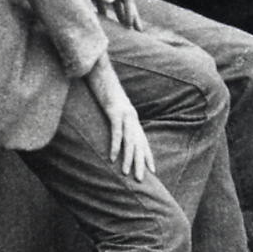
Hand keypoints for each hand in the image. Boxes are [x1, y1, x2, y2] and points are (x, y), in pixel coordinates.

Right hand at [84, 55, 154, 179]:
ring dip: (129, 158)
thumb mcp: (110, 107)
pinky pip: (116, 131)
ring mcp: (124, 113)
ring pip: (130, 140)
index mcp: (132, 117)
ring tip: (128, 174)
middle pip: (140, 144)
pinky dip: (115, 145)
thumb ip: (114, 119)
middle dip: (141, 163)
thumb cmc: (103, 89)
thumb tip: (114, 132)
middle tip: (142, 181)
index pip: (143, 140)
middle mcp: (132, 117)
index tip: (153, 171)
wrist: (100, 70)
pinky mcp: (114, 109)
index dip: (148, 156)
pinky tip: (112, 157)